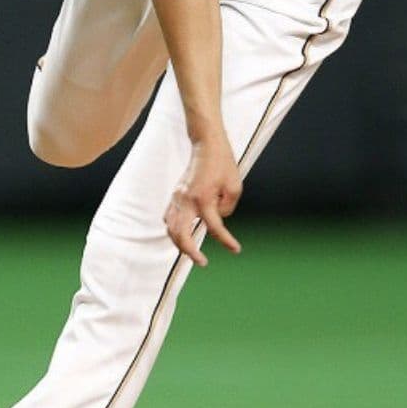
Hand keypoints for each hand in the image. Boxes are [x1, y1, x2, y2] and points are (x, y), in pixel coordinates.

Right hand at [164, 131, 242, 265]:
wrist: (206, 145)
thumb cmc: (223, 164)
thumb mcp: (234, 187)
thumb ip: (227, 208)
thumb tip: (217, 219)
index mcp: (204, 198)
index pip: (214, 228)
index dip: (226, 241)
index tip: (236, 250)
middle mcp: (187, 201)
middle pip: (181, 235)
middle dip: (190, 252)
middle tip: (203, 262)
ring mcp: (177, 198)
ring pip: (171, 229)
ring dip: (180, 244)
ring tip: (193, 253)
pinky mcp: (175, 196)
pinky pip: (170, 219)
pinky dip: (175, 231)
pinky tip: (183, 236)